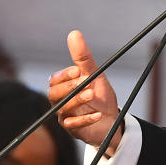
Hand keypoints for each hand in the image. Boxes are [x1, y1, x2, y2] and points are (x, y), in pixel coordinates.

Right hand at [47, 30, 122, 149]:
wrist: (111, 120)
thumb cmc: (100, 96)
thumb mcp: (95, 75)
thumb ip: (83, 57)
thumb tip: (74, 33)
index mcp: (63, 87)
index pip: (55, 80)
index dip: (64, 75)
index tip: (78, 70)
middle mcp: (61, 102)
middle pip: (53, 94)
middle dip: (69, 88)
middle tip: (85, 82)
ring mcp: (66, 117)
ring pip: (62, 109)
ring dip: (77, 101)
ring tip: (92, 94)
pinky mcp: (74, 130)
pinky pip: (73, 126)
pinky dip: (85, 119)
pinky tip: (97, 114)